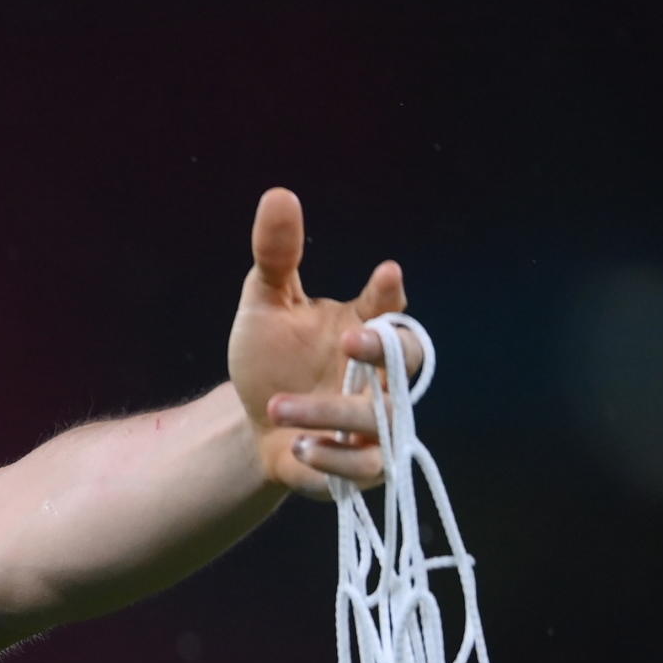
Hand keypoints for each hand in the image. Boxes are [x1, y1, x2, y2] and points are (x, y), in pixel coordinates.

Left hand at [227, 186, 411, 495]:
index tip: (385, 274)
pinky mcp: (359, 466)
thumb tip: (278, 194)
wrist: (252, 425)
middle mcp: (379, 375)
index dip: (390, 293)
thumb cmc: (270, 359)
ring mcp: (375, 422)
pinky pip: (364, 468)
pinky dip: (332, 458)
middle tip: (351, 338)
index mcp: (364, 327)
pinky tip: (297, 447)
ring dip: (328, 412)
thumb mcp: (264, 305)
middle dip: (386, 350)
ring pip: (379, 419)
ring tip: (277, 406)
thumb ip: (276, 258)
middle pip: (410, 359)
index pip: (391, 307)